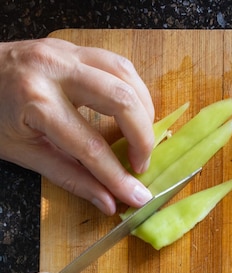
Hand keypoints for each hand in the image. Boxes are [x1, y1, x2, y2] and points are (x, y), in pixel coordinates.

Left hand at [0, 38, 154, 214]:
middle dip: (142, 137)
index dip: (118, 175)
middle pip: (120, 101)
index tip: (137, 195)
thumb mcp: (22, 153)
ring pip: (125, 76)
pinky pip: (117, 63)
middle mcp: (53, 70)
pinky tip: (132, 110)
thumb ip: (70, 177)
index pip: (91, 146)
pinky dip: (133, 88)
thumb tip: (108, 202)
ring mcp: (64, 52)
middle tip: (140, 163)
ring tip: (142, 136)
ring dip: (144, 110)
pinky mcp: (72, 47)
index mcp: (35, 102)